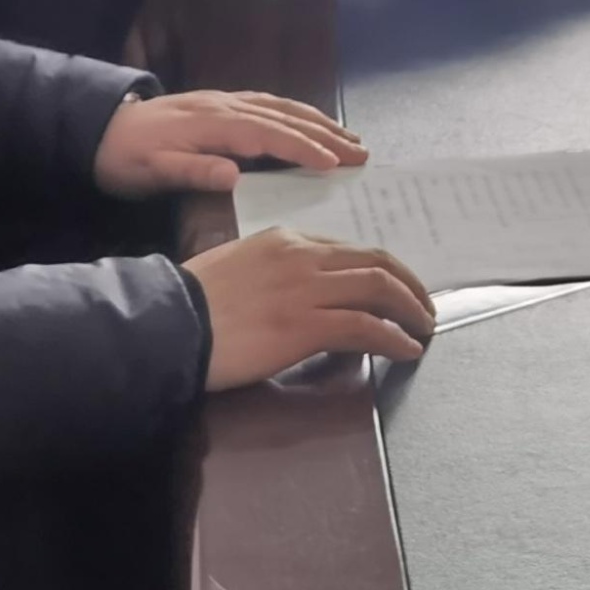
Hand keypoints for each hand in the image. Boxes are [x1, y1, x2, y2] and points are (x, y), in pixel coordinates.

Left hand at [96, 89, 366, 197]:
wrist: (98, 130)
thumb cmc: (125, 159)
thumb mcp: (151, 172)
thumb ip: (193, 171)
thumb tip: (235, 175)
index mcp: (212, 124)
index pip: (267, 135)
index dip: (302, 149)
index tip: (334, 164)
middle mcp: (226, 106)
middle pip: (284, 117)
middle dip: (326, 134)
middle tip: (361, 154)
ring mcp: (226, 101)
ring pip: (282, 107)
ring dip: (320, 122)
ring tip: (351, 140)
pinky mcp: (223, 103)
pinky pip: (271, 104)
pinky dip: (299, 114)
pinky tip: (314, 124)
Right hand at [184, 230, 433, 387]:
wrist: (166, 323)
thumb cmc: (190, 302)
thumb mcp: (237, 266)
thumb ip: (274, 271)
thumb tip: (302, 294)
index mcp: (285, 239)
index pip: (348, 249)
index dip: (380, 269)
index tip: (394, 288)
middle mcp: (302, 257)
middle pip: (376, 263)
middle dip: (408, 286)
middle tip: (423, 308)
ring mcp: (306, 290)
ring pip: (379, 289)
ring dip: (411, 311)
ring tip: (423, 330)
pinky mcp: (305, 326)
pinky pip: (366, 327)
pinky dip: (395, 337)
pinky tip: (407, 349)